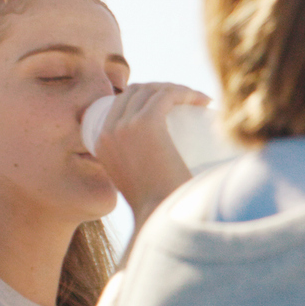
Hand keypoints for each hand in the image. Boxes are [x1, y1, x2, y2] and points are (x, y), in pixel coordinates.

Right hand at [90, 82, 209, 220]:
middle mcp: (107, 130)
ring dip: (178, 89)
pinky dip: (187, 93)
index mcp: (100, 141)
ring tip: (200, 101)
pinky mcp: (145, 124)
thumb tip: (159, 168)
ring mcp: (124, 126)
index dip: (147, 95)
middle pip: (137, 92)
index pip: (122, 102)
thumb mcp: (137, 184)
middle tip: (191, 103)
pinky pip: (167, 96)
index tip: (174, 104)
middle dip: (164, 89)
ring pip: (153, 91)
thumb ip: (140, 175)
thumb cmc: (157, 206)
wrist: (160, 216)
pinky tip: (204, 100)